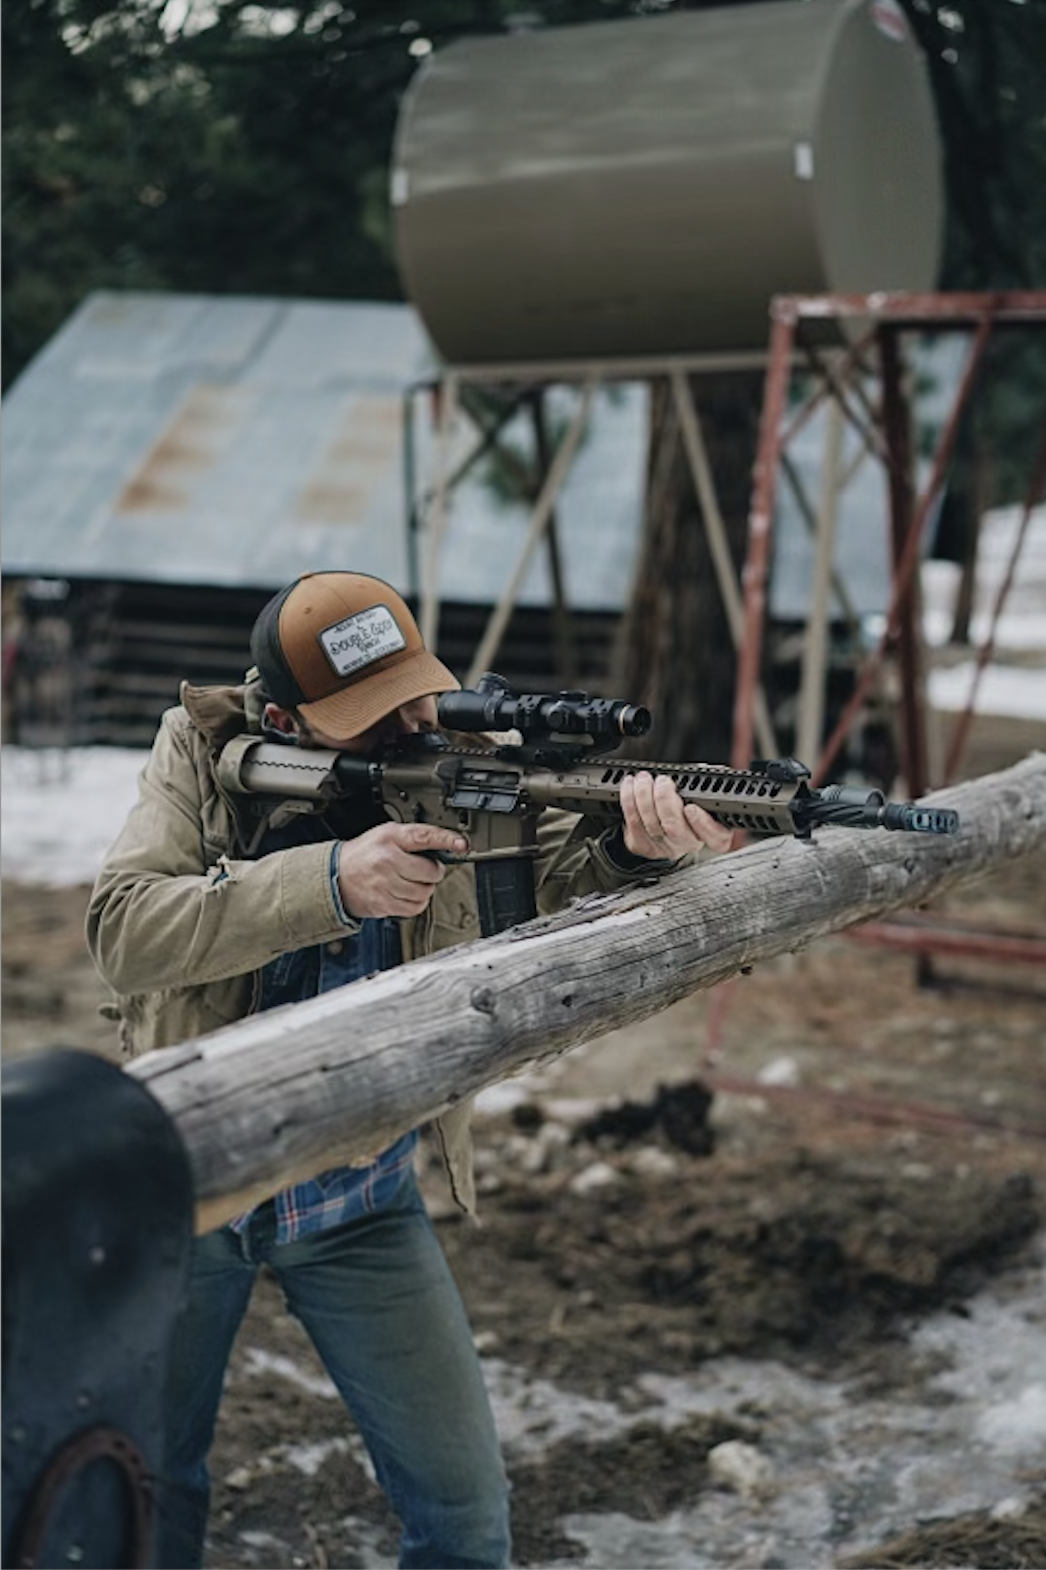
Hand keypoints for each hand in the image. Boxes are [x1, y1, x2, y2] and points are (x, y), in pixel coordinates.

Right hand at [337, 823, 467, 918]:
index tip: (462, 844)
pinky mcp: (384, 904)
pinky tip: (408, 894)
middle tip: (425, 868)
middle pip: (430, 872)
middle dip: (434, 871)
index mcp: (389, 839)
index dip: (446, 840)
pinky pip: (414, 908)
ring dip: (426, 888)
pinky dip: (417, 902)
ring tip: (414, 881)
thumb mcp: (385, 834)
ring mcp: (385, 885)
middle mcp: (388, 861)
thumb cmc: (363, 854)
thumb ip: (412, 838)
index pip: (424, 837)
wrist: (335, 876)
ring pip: (425, 892)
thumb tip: (443, 846)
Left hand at [620, 772, 733, 860]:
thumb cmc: (683, 806)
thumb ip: (701, 791)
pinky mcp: (643, 845)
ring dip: (642, 795)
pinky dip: (628, 800)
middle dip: (663, 799)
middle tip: (661, 781)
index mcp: (709, 831)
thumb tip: (694, 776)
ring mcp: (664, 847)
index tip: (691, 807)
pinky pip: (633, 822)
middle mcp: (687, 843)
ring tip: (643, 779)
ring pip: (650, 822)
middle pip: (674, 827)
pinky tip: (630, 786)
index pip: (715, 836)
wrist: (660, 825)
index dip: (703, 824)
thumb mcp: (701, 798)